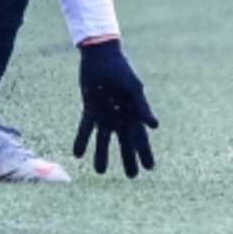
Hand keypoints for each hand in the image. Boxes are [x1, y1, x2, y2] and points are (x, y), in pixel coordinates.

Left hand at [74, 40, 157, 177]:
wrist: (101, 57)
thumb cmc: (121, 70)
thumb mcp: (133, 88)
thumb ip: (142, 107)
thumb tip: (155, 126)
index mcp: (133, 114)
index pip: (140, 138)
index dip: (145, 153)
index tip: (150, 169)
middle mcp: (119, 118)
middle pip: (124, 143)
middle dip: (128, 160)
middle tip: (132, 176)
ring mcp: (104, 115)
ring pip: (103, 140)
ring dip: (101, 155)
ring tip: (100, 172)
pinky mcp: (90, 109)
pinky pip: (85, 128)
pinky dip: (81, 140)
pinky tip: (77, 154)